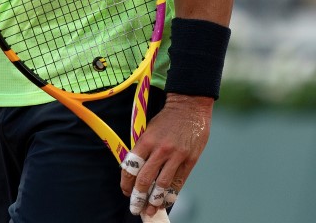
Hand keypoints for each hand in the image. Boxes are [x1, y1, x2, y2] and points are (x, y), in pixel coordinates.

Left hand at [120, 94, 213, 216]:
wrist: (189, 106)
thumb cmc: (167, 118)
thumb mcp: (149, 129)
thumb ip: (143, 149)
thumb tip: (135, 171)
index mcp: (146, 140)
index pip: (131, 166)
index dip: (126, 183)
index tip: (125, 191)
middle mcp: (160, 149)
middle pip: (145, 179)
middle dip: (138, 197)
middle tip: (135, 208)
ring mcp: (176, 156)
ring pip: (162, 185)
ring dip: (154, 201)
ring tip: (150, 210)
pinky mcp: (190, 160)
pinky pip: (178, 183)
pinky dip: (171, 195)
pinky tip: (166, 202)